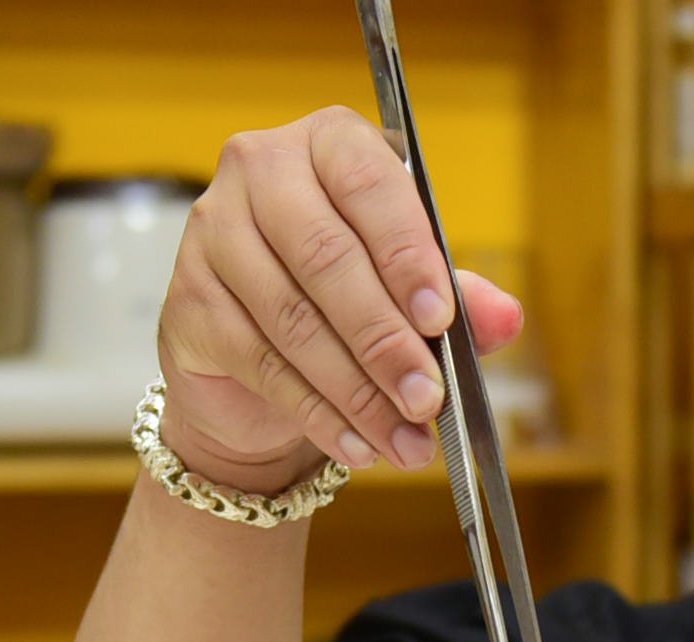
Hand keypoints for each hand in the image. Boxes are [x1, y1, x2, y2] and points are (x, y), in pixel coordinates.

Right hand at [156, 109, 526, 492]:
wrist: (254, 365)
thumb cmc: (343, 304)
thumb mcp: (410, 295)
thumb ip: (459, 299)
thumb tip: (505, 317)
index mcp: (328, 144)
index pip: (368, 183)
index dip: (406, 253)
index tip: (440, 319)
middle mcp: (260, 172)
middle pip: (327, 257)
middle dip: (385, 340)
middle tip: (429, 399)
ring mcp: (213, 234)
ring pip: (294, 319)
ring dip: (358, 391)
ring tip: (407, 439)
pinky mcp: (188, 302)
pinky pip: (261, 363)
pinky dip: (318, 413)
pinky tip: (359, 444)